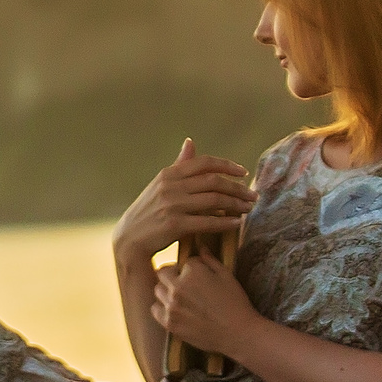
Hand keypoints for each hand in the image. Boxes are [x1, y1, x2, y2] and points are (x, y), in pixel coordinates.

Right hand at [113, 138, 255, 267]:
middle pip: (214, 181)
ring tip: (249, 208)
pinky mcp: (175, 225)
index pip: (204, 163)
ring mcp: (172, 205)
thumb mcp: (160, 184)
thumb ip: (179, 165)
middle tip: (253, 194)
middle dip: (238, 187)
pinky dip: (225, 222)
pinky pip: (208, 222)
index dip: (227, 166)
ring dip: (236, 204)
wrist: (129, 239)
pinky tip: (236, 223)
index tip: (243, 173)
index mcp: (168, 174)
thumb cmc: (148, 211)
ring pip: (214, 200)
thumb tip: (191, 142)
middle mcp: (170, 186)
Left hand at [151, 251, 261, 357]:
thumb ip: (210, 260)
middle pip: (163, 273)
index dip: (191, 268)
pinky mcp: (169, 323)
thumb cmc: (236, 303)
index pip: (183, 262)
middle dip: (173, 275)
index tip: (199, 276)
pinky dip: (162, 308)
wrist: (239, 334)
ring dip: (167, 291)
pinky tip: (176, 310)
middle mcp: (178, 286)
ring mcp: (172, 305)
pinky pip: (155, 309)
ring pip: (158, 290)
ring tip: (182, 298)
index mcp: (193, 271)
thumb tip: (200, 247)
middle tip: (185, 284)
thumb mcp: (227, 276)